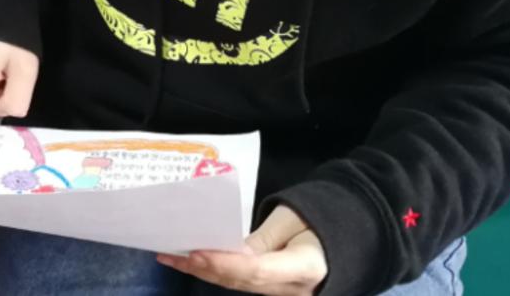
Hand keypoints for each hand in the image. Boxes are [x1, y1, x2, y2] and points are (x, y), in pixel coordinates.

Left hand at [158, 205, 327, 294]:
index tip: (196, 253)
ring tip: (171, 258)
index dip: (225, 264)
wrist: (338, 236)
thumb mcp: (291, 220)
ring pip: (238, 285)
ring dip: (203, 272)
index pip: (258, 270)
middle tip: (172, 254)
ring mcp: (282, 293)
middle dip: (205, 268)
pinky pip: (241, 283)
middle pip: (242, 281)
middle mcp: (293, 288)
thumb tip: (230, 253)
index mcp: (306, 266)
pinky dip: (216, 272)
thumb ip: (262, 240)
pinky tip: (191, 263)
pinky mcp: (271, 289)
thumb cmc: (315, 221)